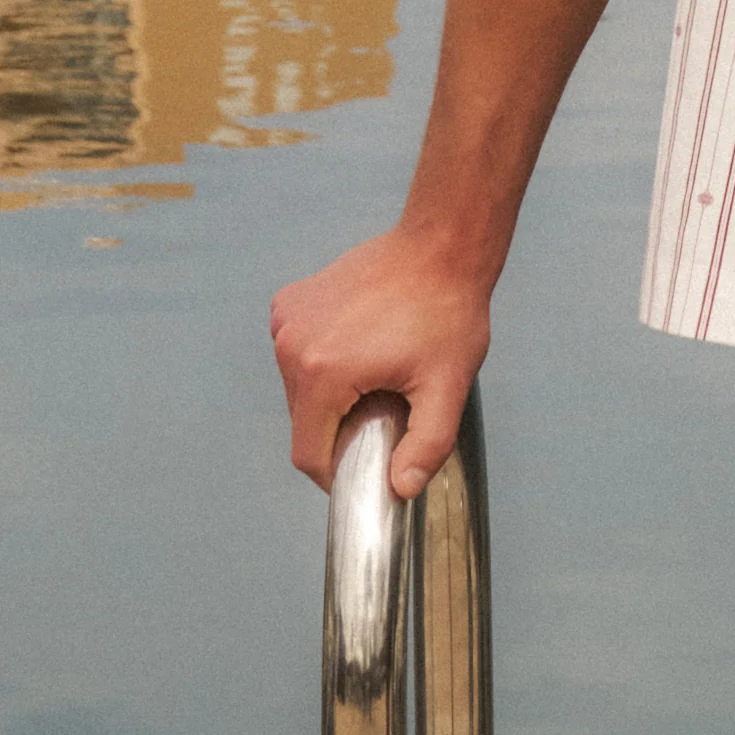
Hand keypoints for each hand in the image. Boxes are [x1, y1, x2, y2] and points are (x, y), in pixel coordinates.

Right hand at [270, 227, 492, 496]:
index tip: (368, 467)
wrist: (440, 246)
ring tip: (374, 380)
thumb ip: (426, 445)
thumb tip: (401, 488)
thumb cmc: (447, 312)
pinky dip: (319, 365)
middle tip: (381, 417)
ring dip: (328, 398)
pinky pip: (295, 355)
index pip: (309, 454)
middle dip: (337, 431)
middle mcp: (292, 344)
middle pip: (302, 422)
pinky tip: (357, 349)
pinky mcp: (289, 303)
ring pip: (297, 391)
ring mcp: (286, 319)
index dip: (336, 474)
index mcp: (322, 372)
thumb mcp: (447, 387)